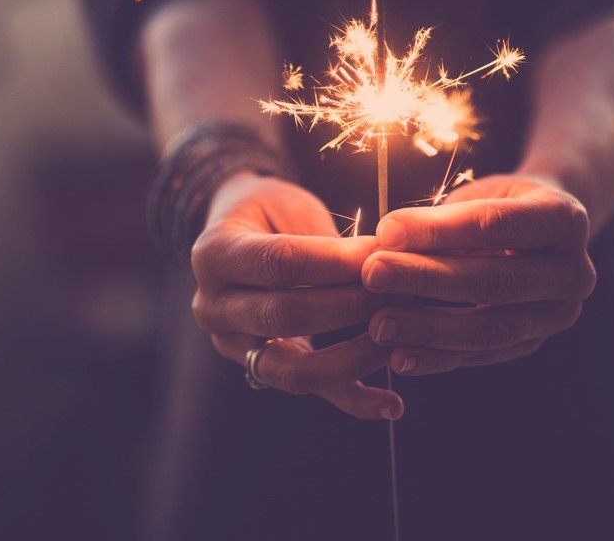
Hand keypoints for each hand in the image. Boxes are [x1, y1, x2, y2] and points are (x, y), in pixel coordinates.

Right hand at [191, 172, 403, 418]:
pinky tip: (391, 404)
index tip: (381, 254)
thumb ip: (326, 241)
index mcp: (214, 255)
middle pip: (286, 315)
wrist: (240, 236)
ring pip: (293, 369)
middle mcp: (212, 306)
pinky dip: (353, 400)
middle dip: (350, 306)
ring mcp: (232, 345)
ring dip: (354, 358)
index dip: (335, 262)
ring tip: (399, 342)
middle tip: (400, 293)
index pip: (279, 263)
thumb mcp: (290, 208)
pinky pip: (309, 390)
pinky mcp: (260, 368)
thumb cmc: (273, 214)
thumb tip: (384, 262)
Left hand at [361, 174, 595, 375]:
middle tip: (373, 274)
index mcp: (564, 218)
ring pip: (491, 328)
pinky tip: (399, 357)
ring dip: (429, 328)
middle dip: (427, 278)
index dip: (438, 229)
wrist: (542, 235)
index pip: (494, 225)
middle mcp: (574, 271)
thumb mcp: (478, 196)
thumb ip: (441, 220)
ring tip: (379, 324)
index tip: (386, 230)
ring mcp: (558, 315)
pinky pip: (482, 355)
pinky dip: (438, 358)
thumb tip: (386, 242)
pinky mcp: (534, 343)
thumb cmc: (498, 206)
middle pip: (494, 280)